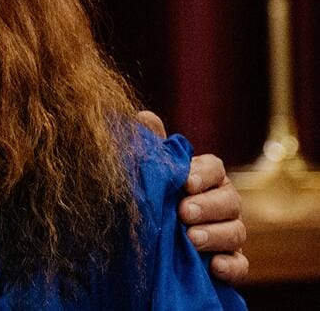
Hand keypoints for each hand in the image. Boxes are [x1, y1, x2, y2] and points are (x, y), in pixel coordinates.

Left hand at [137, 109, 248, 282]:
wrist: (142, 243)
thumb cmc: (148, 198)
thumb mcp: (145, 173)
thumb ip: (149, 148)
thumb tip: (144, 117)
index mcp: (204, 178)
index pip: (214, 168)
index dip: (203, 174)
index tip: (185, 182)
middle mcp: (222, 204)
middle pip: (229, 200)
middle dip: (208, 206)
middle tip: (184, 213)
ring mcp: (228, 234)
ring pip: (236, 232)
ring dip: (215, 235)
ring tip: (190, 239)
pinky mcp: (228, 263)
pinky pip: (240, 266)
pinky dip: (231, 266)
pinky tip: (214, 266)